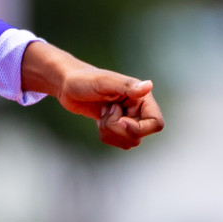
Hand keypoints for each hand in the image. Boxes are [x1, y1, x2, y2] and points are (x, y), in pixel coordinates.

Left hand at [21, 42, 163, 149]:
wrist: (67, 84)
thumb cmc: (84, 79)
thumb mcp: (103, 82)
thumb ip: (126, 86)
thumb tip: (148, 86)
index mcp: (141, 97)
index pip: (155, 123)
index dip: (139, 128)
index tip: (120, 121)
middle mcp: (139, 108)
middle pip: (139, 135)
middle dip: (117, 129)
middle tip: (105, 111)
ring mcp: (129, 118)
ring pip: (129, 142)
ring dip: (111, 132)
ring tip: (102, 114)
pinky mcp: (118, 126)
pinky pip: (119, 142)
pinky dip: (106, 135)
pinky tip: (100, 119)